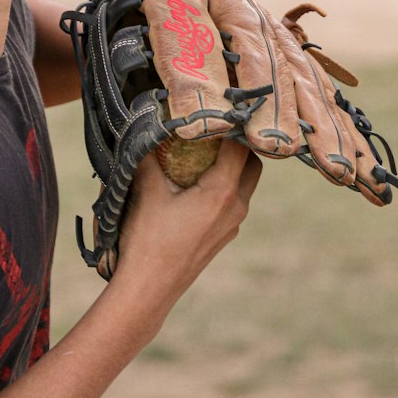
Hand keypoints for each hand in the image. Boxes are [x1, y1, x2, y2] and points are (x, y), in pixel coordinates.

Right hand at [114, 139, 261, 309]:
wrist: (149, 290)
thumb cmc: (148, 239)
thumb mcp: (146, 191)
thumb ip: (147, 155)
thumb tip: (145, 126)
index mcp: (223, 192)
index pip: (241, 145)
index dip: (233, 123)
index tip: (218, 107)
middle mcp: (236, 208)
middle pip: (253, 165)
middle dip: (238, 144)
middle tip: (215, 129)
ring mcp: (232, 226)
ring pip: (244, 185)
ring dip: (231, 166)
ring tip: (205, 153)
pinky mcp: (222, 238)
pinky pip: (232, 203)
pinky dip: (223, 187)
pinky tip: (196, 184)